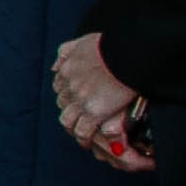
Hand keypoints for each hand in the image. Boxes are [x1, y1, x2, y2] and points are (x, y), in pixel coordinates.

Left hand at [54, 33, 150, 165]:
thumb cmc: (114, 44)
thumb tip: (55, 66)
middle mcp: (70, 85)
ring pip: (68, 120)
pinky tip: (88, 143)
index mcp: (67, 69)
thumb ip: (67, 51)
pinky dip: (84, 139)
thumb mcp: (84, 41)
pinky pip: (83, 131)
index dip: (68, 96)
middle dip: (70, 112)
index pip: (60, 88)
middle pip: (63, 104)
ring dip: (73, 128)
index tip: (75, 101)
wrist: (130, 51)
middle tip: (80, 120)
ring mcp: (80, 100)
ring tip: (81, 136)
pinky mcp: (94, 112)